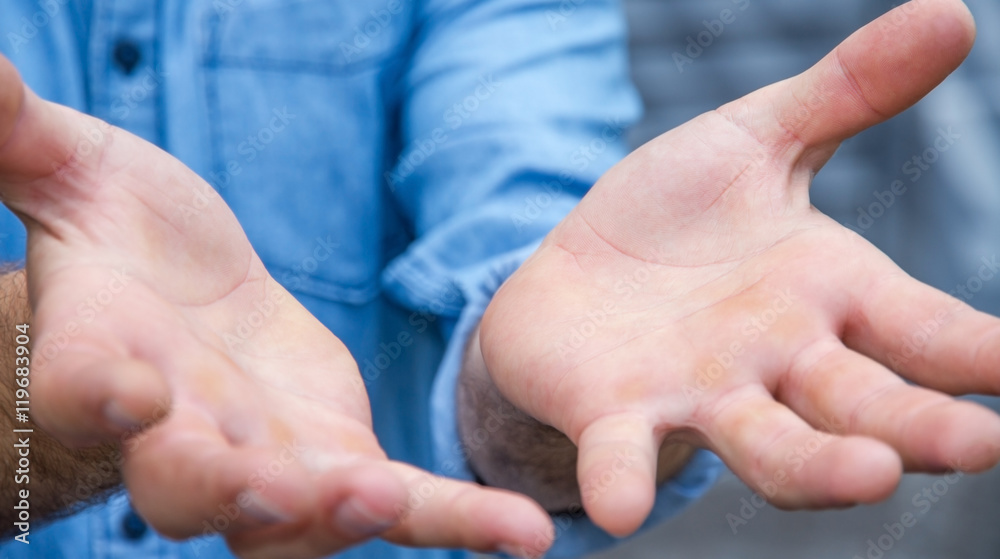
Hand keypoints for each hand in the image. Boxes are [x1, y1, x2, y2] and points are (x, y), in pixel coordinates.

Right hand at [0, 56, 549, 557]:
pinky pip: (399, 504)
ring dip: (332, 515)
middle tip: (263, 489)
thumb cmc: (123, 232)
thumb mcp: (75, 173)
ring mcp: (266, 459)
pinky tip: (524, 534)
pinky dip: (454, 521)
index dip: (93, 395)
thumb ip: (25, 137)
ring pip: (292, 514)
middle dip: (217, 488)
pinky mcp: (341, 458)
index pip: (78, 388)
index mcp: (101, 359)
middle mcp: (177, 432)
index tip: (123, 389)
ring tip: (381, 501)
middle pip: (181, 483)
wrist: (184, 291)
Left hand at [481, 0, 999, 537]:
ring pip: (768, 446)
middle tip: (975, 445)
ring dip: (813, 468)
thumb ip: (846, 93)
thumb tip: (952, 14)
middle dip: (918, 426)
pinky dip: (622, 479)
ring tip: (866, 476)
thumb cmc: (675, 218)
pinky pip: (621, 454)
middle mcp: (777, 361)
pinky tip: (620, 504)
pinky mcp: (613, 414)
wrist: (574, 271)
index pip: (922, 329)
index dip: (979, 351)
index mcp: (827, 296)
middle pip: (862, 403)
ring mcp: (696, 396)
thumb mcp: (757, 142)